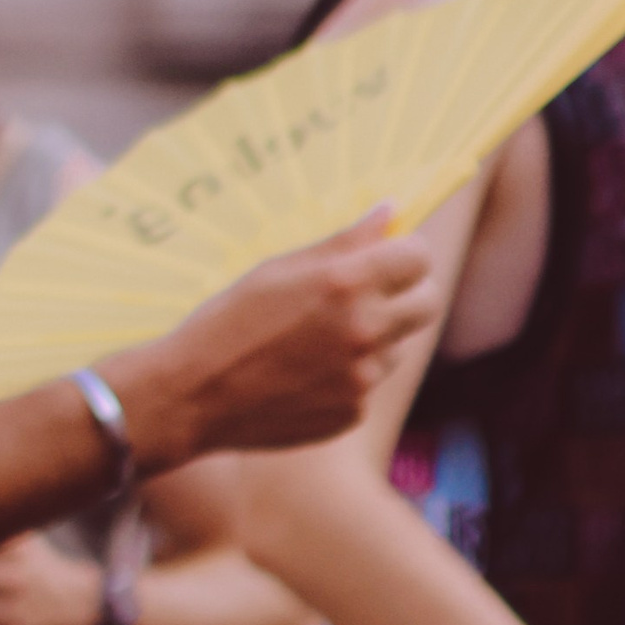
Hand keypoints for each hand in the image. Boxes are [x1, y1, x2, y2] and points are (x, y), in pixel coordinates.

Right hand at [107, 210, 441, 468]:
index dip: (406, 252)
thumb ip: (343, 242)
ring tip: (316, 336)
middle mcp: (364, 330)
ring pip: (397, 344)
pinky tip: (305, 370)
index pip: (418, 259)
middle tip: (372, 289)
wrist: (196, 393)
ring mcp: (364, 378)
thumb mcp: (280, 267)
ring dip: (375, 334)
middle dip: (407, 290)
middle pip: (427, 303)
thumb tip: (391, 211)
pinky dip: (350, 372)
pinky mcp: (355, 413)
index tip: (388, 253)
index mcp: (345, 283)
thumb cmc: (230, 318)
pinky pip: (370, 381)